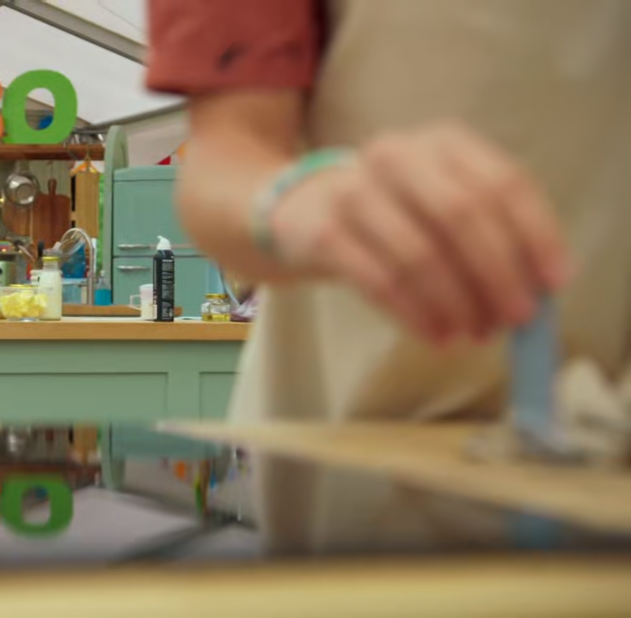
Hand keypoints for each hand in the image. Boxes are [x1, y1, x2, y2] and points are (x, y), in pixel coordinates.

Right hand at [268, 122, 568, 343]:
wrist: (303, 208)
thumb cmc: (393, 210)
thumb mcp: (442, 198)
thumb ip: (491, 230)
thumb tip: (538, 288)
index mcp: (442, 141)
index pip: (502, 181)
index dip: (535, 233)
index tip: (553, 282)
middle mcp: (397, 155)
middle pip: (460, 215)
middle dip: (496, 273)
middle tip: (514, 318)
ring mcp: (354, 192)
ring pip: (418, 253)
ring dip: (454, 302)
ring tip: (472, 334)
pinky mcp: (324, 232)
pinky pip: (378, 280)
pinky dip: (413, 314)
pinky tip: (434, 334)